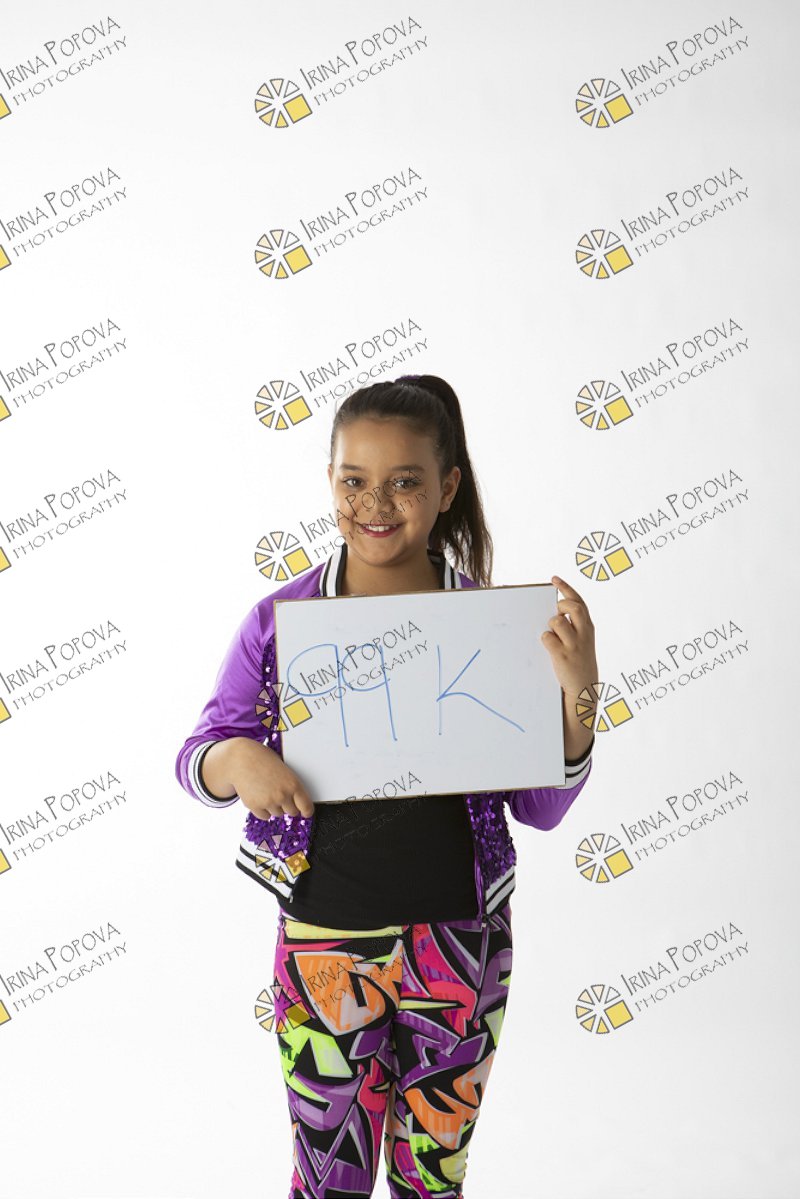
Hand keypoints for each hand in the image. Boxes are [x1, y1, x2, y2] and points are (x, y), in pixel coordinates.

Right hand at [231, 739, 314, 819]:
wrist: (240, 759)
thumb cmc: (262, 759)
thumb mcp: (283, 769)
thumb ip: (291, 785)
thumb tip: (296, 802)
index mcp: (294, 784)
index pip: (306, 807)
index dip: (306, 811)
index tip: (305, 812)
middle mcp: (283, 795)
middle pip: (292, 812)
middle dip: (288, 806)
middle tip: (280, 795)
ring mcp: (269, 802)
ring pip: (277, 814)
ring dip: (274, 806)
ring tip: (266, 790)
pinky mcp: (255, 806)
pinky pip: (264, 816)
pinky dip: (262, 809)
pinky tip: (259, 796)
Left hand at [540, 575, 597, 698]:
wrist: (583, 688)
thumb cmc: (579, 661)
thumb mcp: (583, 641)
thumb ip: (574, 626)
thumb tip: (555, 613)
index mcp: (589, 627)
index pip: (579, 602)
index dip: (566, 588)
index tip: (554, 579)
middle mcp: (584, 633)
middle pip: (572, 607)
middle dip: (561, 606)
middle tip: (556, 613)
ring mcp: (574, 644)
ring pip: (557, 621)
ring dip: (551, 626)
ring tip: (555, 638)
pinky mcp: (562, 655)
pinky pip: (547, 637)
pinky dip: (546, 639)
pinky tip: (551, 648)